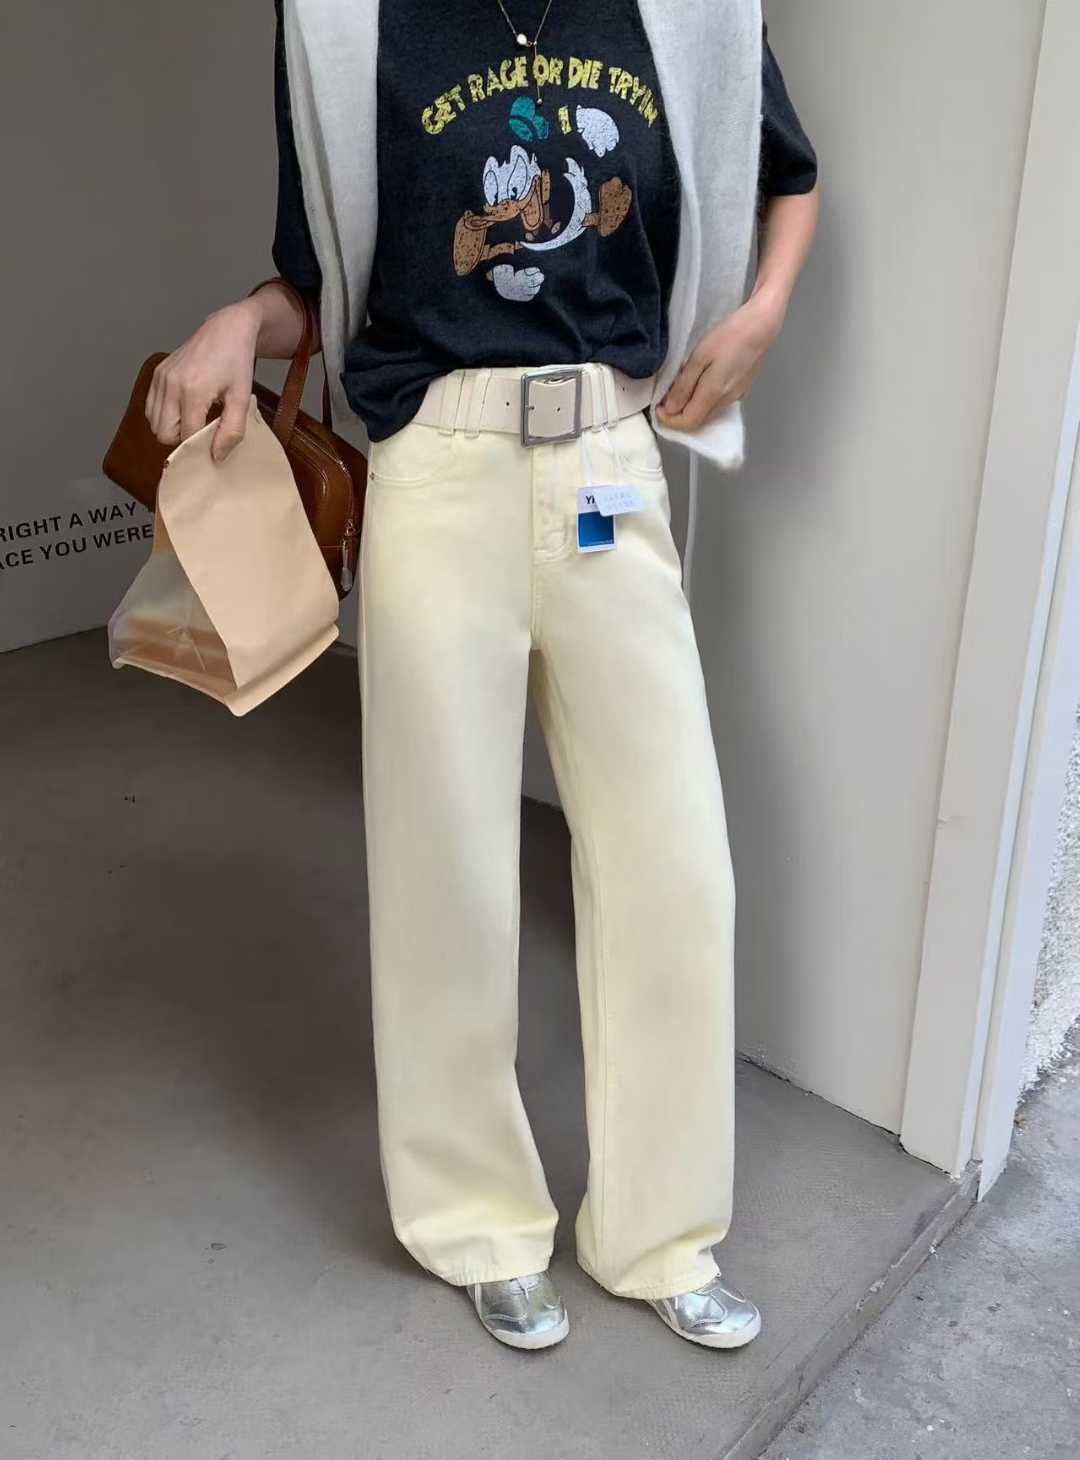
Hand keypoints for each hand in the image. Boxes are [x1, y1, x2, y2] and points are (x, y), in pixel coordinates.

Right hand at [145, 299, 260, 462]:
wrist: (226, 330)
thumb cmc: (237, 362)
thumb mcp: (242, 399)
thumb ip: (232, 431)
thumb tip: (217, 457)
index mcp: (193, 391)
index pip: (186, 436)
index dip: (200, 446)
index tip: (213, 442)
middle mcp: (170, 384)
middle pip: (163, 433)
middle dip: (182, 439)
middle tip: (203, 430)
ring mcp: (160, 378)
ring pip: (154, 423)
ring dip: (172, 428)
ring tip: (195, 418)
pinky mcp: (157, 374)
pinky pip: (151, 407)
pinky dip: (164, 415)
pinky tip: (184, 408)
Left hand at [655, 292, 783, 430]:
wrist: (761, 325)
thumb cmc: (728, 336)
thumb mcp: (699, 358)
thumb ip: (684, 386)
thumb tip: (670, 409)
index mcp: (714, 394)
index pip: (688, 422)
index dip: (669, 419)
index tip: (658, 405)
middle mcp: (726, 401)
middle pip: (698, 420)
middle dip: (678, 413)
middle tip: (665, 395)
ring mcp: (736, 396)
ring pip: (707, 412)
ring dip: (690, 405)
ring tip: (681, 385)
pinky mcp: (742, 389)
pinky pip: (717, 402)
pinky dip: (703, 399)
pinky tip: (700, 381)